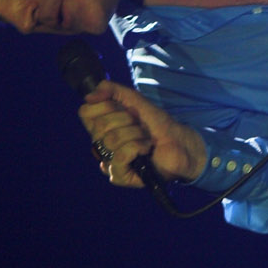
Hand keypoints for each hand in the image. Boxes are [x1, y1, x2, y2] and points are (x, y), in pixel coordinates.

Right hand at [77, 79, 206, 188]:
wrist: (181, 144)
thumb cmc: (160, 125)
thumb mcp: (137, 102)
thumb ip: (114, 91)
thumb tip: (90, 94)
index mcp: (102, 127)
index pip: (86, 113)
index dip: (105, 106)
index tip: (124, 108)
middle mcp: (102, 144)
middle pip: (99, 126)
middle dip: (126, 121)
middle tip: (140, 126)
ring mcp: (109, 162)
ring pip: (111, 140)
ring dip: (136, 134)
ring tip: (146, 139)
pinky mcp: (120, 176)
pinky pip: (120, 156)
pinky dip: (137, 148)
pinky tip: (146, 150)